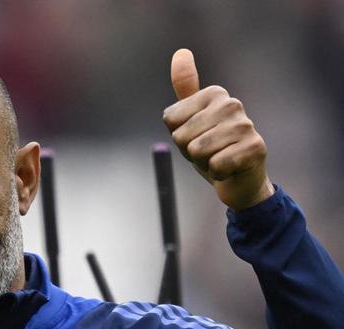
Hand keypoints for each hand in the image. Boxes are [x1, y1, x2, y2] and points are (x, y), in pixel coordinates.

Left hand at [163, 49, 273, 210]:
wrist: (240, 179)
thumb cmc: (211, 147)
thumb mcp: (191, 118)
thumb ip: (185, 86)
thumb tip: (181, 52)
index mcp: (214, 93)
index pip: (170, 120)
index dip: (178, 136)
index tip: (196, 137)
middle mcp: (232, 103)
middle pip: (181, 136)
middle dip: (189, 152)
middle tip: (208, 152)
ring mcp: (246, 124)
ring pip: (197, 151)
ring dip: (204, 163)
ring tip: (219, 158)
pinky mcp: (255, 147)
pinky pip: (215, 165)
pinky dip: (218, 173)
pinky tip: (230, 169)